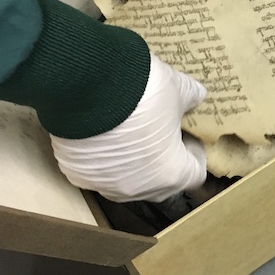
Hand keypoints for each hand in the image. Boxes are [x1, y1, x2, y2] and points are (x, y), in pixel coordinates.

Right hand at [49, 55, 207, 203]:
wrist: (87, 86)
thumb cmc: (143, 93)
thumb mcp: (177, 88)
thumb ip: (192, 97)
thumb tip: (197, 96)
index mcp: (171, 174)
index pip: (194, 174)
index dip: (194, 153)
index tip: (188, 134)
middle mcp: (138, 188)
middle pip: (159, 183)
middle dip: (163, 159)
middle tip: (160, 131)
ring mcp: (104, 184)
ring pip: (123, 180)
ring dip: (130, 162)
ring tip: (127, 132)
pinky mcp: (77, 174)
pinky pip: (95, 170)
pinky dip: (100, 156)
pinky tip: (100, 133)